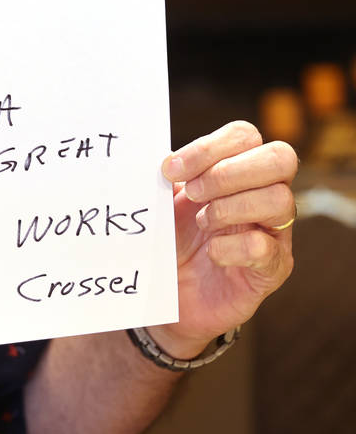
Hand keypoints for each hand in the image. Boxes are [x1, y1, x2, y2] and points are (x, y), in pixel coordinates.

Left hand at [156, 121, 296, 357]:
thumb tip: (153, 154)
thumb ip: (168, 176)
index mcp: (238, 170)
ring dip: (230, 208)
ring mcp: (274, 232)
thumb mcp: (164, 202)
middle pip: (280, 158)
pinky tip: (211, 253)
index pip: (244, 136)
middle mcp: (264, 195)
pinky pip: (265, 247)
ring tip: (202, 223)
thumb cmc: (169, 242)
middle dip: (228, 172)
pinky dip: (232, 247)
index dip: (209, 147)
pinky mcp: (272, 269)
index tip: (171, 170)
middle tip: (193, 193)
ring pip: (280, 200)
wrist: (166, 297)